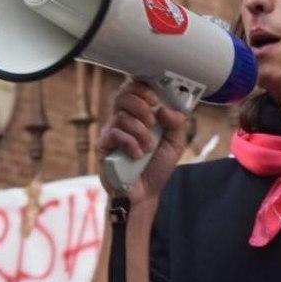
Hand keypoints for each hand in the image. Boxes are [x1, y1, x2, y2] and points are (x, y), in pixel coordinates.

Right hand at [97, 80, 187, 203]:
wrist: (145, 194)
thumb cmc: (156, 167)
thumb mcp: (175, 143)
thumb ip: (176, 123)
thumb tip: (165, 108)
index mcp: (140, 115)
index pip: (135, 90)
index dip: (142, 88)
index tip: (155, 99)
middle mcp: (124, 119)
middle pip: (123, 95)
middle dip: (141, 105)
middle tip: (152, 122)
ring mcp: (111, 131)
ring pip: (121, 115)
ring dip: (140, 131)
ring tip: (148, 148)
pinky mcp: (103, 145)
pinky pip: (114, 134)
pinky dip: (130, 143)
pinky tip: (137, 155)